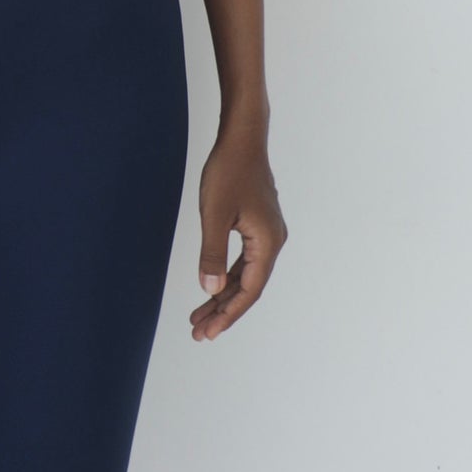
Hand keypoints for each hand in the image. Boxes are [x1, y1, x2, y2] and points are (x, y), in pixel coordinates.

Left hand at [191, 125, 286, 341]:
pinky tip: (213, 287)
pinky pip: (244, 261)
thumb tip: (210, 289)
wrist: (242, 139)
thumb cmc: (229, 171)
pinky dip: (227, 276)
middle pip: (248, 287)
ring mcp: (267, 234)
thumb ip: (212, 254)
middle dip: (223, 311)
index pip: (249, 290)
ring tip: (200, 317)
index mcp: (267, 242)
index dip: (228, 314)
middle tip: (198, 333)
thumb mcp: (214, 214)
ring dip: (223, 296)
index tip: (208, 332)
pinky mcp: (258, 226)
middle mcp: (273, 242)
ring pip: (245, 276)